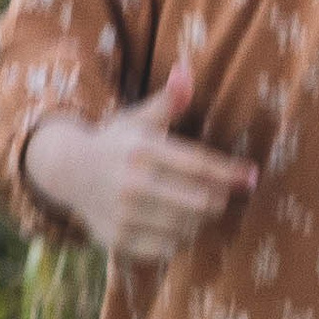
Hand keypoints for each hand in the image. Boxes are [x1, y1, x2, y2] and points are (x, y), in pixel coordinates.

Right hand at [22, 59, 255, 264]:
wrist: (66, 170)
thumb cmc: (116, 142)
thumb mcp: (140, 118)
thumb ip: (169, 100)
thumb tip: (186, 70)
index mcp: (143, 150)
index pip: (199, 164)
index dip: (230, 172)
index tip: (252, 175)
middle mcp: (133, 183)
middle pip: (200, 201)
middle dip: (219, 198)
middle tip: (220, 194)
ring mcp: (124, 214)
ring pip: (187, 227)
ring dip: (200, 220)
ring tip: (196, 208)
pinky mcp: (118, 239)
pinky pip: (166, 248)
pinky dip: (179, 239)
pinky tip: (176, 225)